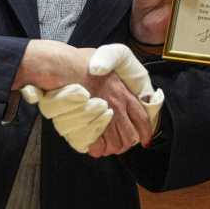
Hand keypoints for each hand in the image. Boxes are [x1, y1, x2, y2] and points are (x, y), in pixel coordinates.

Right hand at [14, 41, 152, 156]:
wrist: (65, 68)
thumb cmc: (81, 62)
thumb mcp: (104, 59)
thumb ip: (111, 70)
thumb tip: (106, 70)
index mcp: (124, 92)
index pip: (142, 118)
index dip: (144, 132)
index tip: (144, 139)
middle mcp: (118, 107)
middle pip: (130, 136)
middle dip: (124, 142)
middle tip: (117, 142)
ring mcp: (104, 118)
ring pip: (115, 144)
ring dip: (110, 147)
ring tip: (103, 144)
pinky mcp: (90, 126)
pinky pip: (98, 147)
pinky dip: (96, 149)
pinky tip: (92, 145)